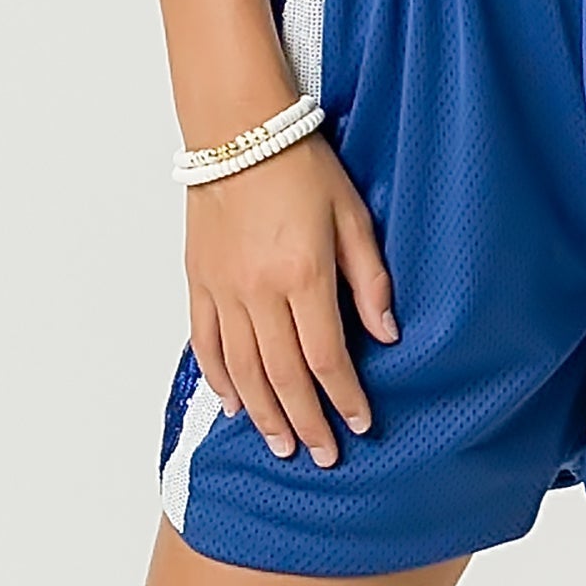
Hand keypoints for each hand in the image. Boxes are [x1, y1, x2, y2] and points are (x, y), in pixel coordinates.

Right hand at [184, 130, 398, 467]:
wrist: (238, 130)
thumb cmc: (302, 164)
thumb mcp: (352, 213)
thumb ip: (370, 277)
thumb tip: (387, 334)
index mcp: (304, 273)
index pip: (326, 357)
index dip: (344, 398)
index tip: (361, 424)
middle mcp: (259, 291)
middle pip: (282, 377)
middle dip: (306, 422)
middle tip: (322, 455)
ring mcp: (224, 290)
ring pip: (242, 371)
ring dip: (264, 414)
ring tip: (282, 445)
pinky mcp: (198, 282)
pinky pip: (206, 344)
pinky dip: (220, 380)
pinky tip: (235, 405)